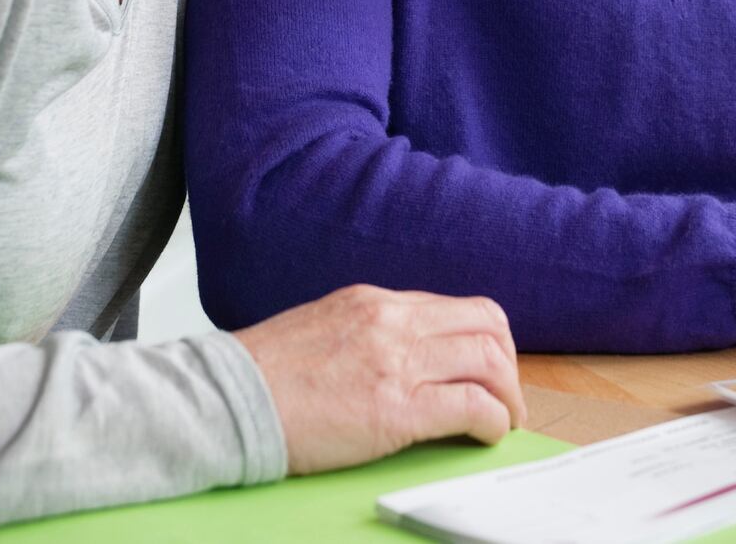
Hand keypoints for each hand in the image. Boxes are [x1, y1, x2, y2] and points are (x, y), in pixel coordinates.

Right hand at [234, 284, 525, 474]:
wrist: (227, 401)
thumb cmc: (264, 376)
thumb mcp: (323, 327)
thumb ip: (368, 332)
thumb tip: (405, 352)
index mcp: (374, 302)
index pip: (456, 307)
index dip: (486, 339)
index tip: (488, 367)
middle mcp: (392, 322)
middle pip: (486, 325)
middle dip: (507, 363)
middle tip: (506, 395)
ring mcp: (396, 362)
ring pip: (488, 361)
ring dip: (508, 395)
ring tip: (504, 420)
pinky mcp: (396, 409)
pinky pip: (471, 406)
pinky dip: (492, 421)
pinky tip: (486, 434)